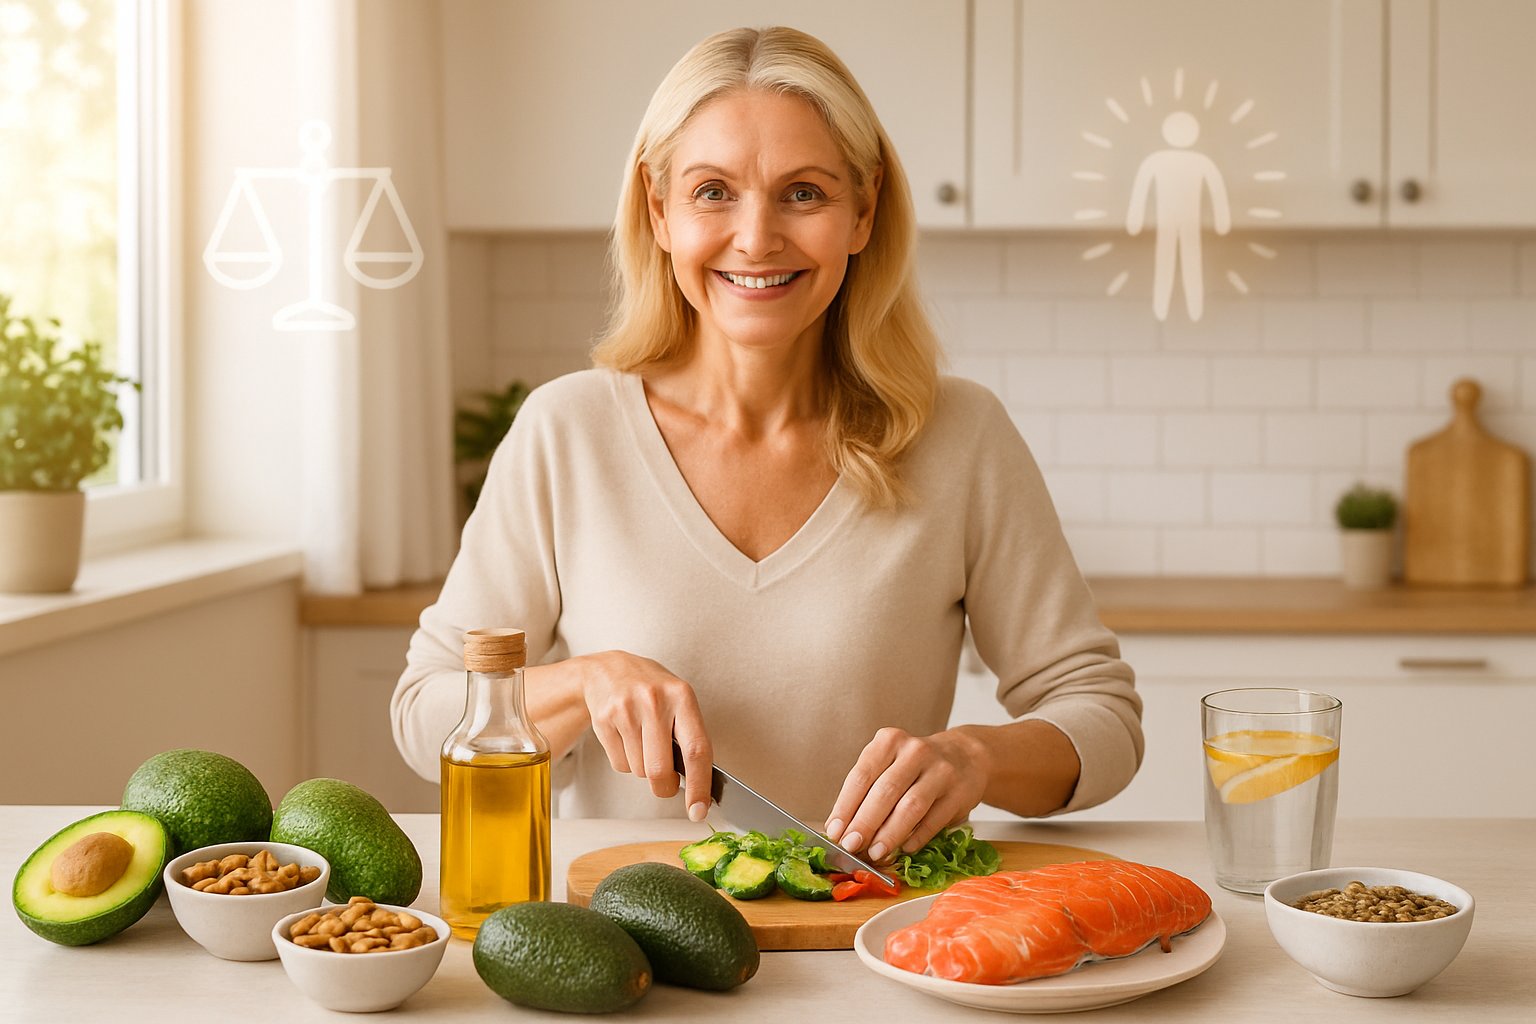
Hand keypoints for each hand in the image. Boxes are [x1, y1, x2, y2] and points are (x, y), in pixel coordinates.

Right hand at [579, 651, 713, 818]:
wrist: (608, 669)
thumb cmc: (652, 690)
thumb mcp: (678, 699)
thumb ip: (690, 735)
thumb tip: (699, 784)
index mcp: (682, 696)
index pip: (696, 750)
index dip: (699, 786)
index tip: (699, 811)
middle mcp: (654, 701)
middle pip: (659, 770)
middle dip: (664, 787)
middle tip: (665, 783)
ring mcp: (626, 710)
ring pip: (639, 771)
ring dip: (643, 768)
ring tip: (643, 741)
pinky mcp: (604, 720)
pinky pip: (620, 765)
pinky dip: (626, 761)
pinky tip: (626, 738)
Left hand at [823, 727, 989, 863]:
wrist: (965, 757)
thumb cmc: (915, 766)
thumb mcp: (889, 765)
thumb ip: (867, 792)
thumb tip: (842, 829)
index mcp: (890, 741)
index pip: (861, 775)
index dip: (845, 806)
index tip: (834, 831)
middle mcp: (915, 751)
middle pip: (885, 791)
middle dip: (864, 822)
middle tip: (850, 845)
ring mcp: (940, 771)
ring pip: (910, 806)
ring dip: (890, 834)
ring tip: (875, 852)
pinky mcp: (959, 793)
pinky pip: (934, 820)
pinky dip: (916, 838)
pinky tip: (904, 849)